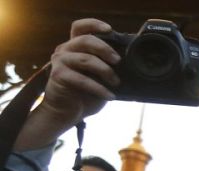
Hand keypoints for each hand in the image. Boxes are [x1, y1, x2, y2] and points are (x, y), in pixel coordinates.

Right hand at [17, 21, 118, 151]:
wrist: (66, 112)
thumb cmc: (85, 94)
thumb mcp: (101, 78)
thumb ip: (109, 67)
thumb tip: (134, 64)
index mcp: (75, 47)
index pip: (80, 27)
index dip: (94, 24)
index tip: (110, 29)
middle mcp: (65, 50)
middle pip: (85, 40)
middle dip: (105, 49)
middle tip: (119, 61)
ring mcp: (60, 62)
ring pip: (85, 59)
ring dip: (105, 71)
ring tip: (116, 82)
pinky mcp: (58, 76)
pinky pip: (82, 80)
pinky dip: (99, 89)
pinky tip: (110, 96)